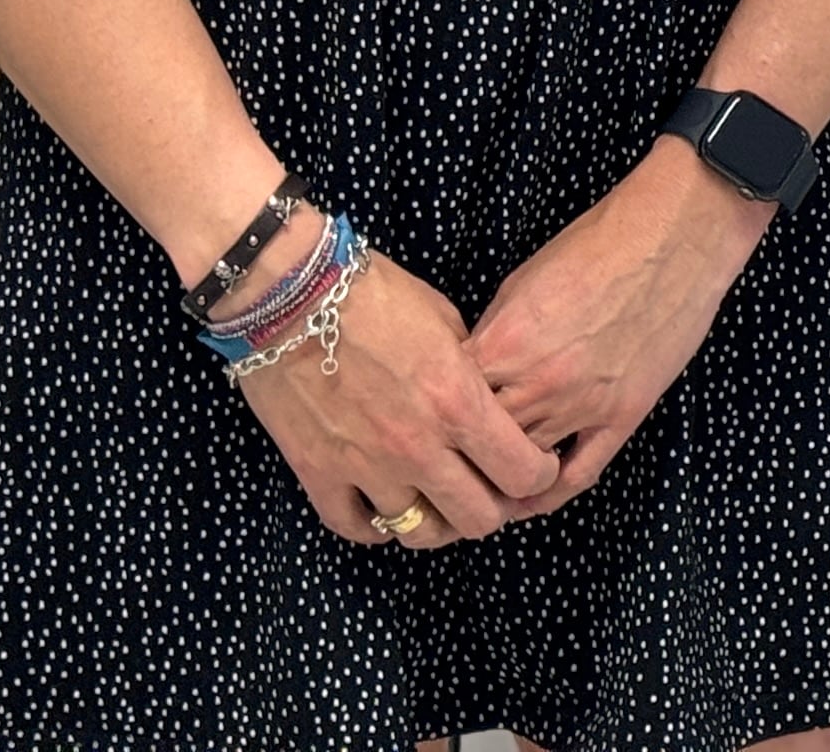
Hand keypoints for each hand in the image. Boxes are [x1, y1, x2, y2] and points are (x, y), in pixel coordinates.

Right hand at [235, 228, 561, 548]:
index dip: (536, 475)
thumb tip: (482, 401)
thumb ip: (470, 373)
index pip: (523, 473)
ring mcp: (367, 467)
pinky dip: (374, 525)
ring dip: (434, 521)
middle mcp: (419, 446)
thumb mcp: (446, 322)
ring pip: (418, 533)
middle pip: (477, 519)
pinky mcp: (319, 475)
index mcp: (459, 403)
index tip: (531, 465)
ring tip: (435, 500)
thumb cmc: (375, 296)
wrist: (293, 296)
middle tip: (486, 489)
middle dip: (492, 508)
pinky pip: (355, 528)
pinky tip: (382, 507)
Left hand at [468, 139, 772, 518]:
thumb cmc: (598, 245)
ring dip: (498, 477)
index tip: (425, 424)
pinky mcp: (623, 415)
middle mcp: (537, 383)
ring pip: (522, 467)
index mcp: (503, 345)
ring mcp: (582, 405)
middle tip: (444, 466)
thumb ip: (493, 336)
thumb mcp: (521, 283)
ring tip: (479, 484)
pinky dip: (549, 494)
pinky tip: (532, 496)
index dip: (431, 417)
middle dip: (458, 457)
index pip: (446, 405)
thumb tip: (474, 372)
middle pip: (478, 446)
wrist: (672, 235)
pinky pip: (578, 474)